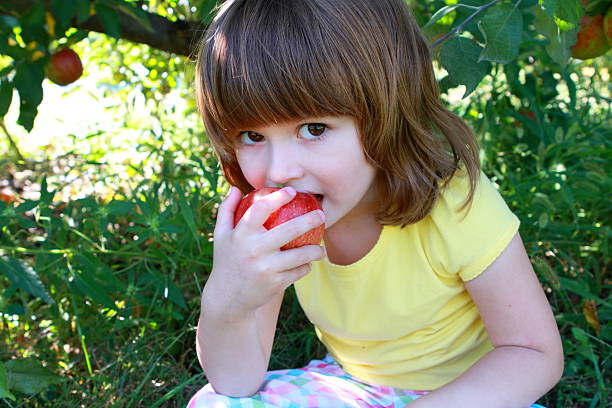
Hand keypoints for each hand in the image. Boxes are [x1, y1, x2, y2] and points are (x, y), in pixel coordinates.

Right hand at [202, 186, 325, 320]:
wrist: (228, 298)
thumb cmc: (226, 261)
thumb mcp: (220, 236)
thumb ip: (226, 210)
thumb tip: (236, 188)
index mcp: (241, 234)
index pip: (261, 209)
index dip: (278, 197)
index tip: (292, 191)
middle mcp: (254, 249)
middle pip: (289, 230)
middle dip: (310, 220)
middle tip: (322, 215)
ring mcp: (266, 267)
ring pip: (301, 255)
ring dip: (315, 251)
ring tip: (321, 249)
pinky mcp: (276, 283)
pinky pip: (299, 271)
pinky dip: (305, 267)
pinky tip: (308, 264)